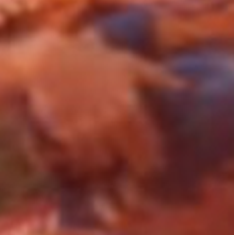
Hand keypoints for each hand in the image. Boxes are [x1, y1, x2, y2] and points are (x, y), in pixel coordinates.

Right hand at [20, 32, 182, 182]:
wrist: (49, 60)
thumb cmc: (92, 60)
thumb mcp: (127, 63)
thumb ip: (156, 76)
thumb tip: (185, 86)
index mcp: (127, 102)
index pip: (146, 138)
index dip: (152, 154)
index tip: (156, 164)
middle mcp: (109, 116)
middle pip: (128, 153)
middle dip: (135, 165)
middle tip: (140, 174)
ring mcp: (86, 125)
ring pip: (102, 159)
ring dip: (108, 165)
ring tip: (112, 170)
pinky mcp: (64, 131)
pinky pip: (80, 156)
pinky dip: (85, 162)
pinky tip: (88, 162)